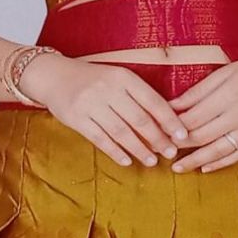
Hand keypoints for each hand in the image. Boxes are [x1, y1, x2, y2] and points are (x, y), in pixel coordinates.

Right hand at [20, 53, 190, 166]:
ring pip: (121, 132)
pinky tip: (127, 161)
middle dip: (158, 138)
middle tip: (171, 152)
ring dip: (139, 149)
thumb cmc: (93, 80)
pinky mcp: (77, 118)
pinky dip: (115, 152)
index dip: (170, 120)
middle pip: (139, 119)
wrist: (54, 76)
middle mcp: (108, 89)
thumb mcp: (117, 79)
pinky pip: (100, 139)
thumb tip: (167, 122)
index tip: (183, 135)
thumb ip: (138, 97)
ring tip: (153, 161)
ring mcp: (91, 103)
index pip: (152, 101)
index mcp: (123, 77)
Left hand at [166, 47, 237, 172]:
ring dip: (194, 161)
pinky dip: (219, 164)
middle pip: (201, 135)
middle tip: (160, 150)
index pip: (193, 117)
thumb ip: (197, 92)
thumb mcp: (224, 73)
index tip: (157, 132)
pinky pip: (236, 156)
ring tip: (176, 167)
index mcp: (228, 95)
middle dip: (178, 145)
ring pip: (217, 150)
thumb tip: (171, 106)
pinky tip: (204, 168)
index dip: (173, 127)